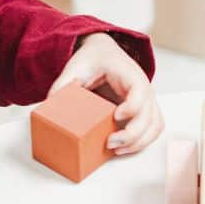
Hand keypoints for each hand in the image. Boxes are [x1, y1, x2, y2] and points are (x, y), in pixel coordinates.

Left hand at [50, 33, 161, 155]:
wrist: (103, 53)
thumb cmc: (94, 59)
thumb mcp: (76, 67)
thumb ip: (62, 86)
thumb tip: (49, 108)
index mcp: (129, 73)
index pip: (140, 91)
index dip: (132, 107)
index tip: (116, 116)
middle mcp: (143, 87)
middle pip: (149, 114)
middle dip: (132, 134)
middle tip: (110, 143)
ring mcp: (146, 100)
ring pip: (155, 125)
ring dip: (139, 142)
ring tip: (117, 150)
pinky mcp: (144, 110)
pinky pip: (153, 128)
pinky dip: (142, 142)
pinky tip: (123, 148)